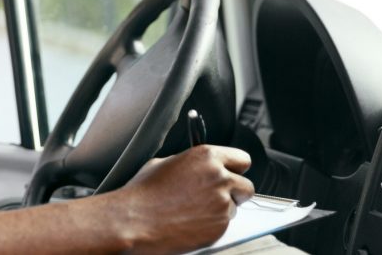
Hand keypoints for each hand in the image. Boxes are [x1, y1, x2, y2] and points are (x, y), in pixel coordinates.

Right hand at [108, 145, 253, 253]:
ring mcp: (222, 203)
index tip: (231, 173)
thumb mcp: (163, 164)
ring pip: (235, 207)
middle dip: (234, 192)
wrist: (134, 220)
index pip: (242, 159)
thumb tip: (197, 167)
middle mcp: (219, 177)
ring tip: (195, 211)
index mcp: (206, 156)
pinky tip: (192, 221)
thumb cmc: (143, 194)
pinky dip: (213, 225)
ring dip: (221, 210)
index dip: (235, 168)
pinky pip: (225, 225)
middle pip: (246, 186)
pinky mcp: (220, 226)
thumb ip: (190, 163)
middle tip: (216, 196)